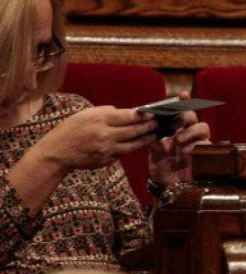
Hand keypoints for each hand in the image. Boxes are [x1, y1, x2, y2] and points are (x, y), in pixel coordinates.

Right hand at [36, 105, 156, 170]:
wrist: (58, 152)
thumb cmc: (71, 129)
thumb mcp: (86, 114)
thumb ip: (106, 112)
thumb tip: (128, 112)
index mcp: (99, 119)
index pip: (128, 117)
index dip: (143, 115)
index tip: (154, 113)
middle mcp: (105, 135)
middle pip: (134, 131)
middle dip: (149, 127)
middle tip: (159, 123)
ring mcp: (107, 150)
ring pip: (134, 145)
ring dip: (146, 140)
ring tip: (155, 135)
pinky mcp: (107, 160)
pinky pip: (123, 153)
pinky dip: (131, 148)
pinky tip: (140, 144)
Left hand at [149, 91, 211, 185]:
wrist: (170, 189)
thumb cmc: (163, 170)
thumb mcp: (155, 156)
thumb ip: (156, 145)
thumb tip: (158, 137)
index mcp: (175, 130)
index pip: (181, 112)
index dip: (184, 101)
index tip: (182, 94)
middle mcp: (188, 134)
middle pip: (192, 116)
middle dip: (185, 115)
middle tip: (175, 121)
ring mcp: (198, 144)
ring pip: (203, 127)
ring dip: (190, 130)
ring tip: (178, 140)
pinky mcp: (205, 155)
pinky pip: (206, 145)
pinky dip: (195, 145)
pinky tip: (185, 151)